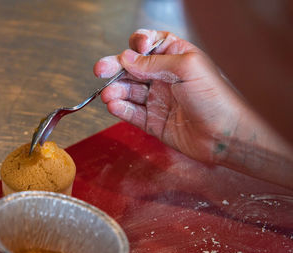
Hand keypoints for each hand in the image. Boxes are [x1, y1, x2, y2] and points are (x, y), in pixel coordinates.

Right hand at [94, 29, 245, 162]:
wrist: (224, 135)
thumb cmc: (215, 98)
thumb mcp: (187, 68)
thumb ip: (154, 62)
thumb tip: (127, 58)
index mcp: (175, 58)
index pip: (150, 45)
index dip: (138, 45)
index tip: (134, 49)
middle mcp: (164, 77)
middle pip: (132, 68)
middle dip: (115, 67)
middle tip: (100, 69)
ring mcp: (157, 99)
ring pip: (129, 91)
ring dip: (116, 90)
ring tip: (108, 94)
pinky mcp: (152, 121)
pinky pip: (132, 113)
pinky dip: (121, 109)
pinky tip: (114, 106)